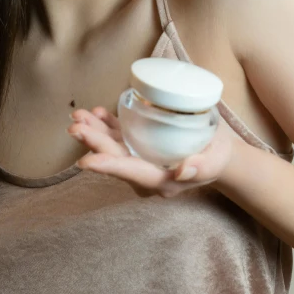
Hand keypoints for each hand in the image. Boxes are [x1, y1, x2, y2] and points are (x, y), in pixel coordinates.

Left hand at [67, 106, 238, 197]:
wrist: (218, 154)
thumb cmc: (218, 156)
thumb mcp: (215, 160)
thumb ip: (201, 167)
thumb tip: (183, 170)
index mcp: (161, 181)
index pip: (131, 172)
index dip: (107, 166)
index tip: (85, 161)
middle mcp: (145, 174)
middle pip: (116, 158)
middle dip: (94, 142)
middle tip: (75, 125)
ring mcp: (140, 160)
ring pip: (112, 147)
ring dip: (94, 131)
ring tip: (78, 115)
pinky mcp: (139, 146)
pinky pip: (119, 138)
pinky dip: (106, 125)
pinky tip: (97, 112)